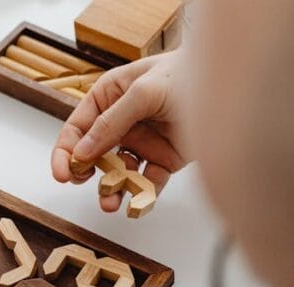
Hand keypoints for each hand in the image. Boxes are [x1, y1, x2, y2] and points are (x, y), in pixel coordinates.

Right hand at [51, 50, 189, 212]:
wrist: (230, 86)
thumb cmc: (188, 73)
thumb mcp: (144, 92)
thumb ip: (112, 122)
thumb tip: (83, 151)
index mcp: (111, 96)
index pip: (79, 126)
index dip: (66, 149)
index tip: (63, 172)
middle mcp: (124, 121)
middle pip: (95, 153)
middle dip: (87, 172)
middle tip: (83, 185)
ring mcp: (144, 142)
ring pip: (119, 172)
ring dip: (112, 189)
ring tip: (111, 203)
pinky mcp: (165, 160)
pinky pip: (148, 182)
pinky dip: (141, 196)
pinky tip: (137, 205)